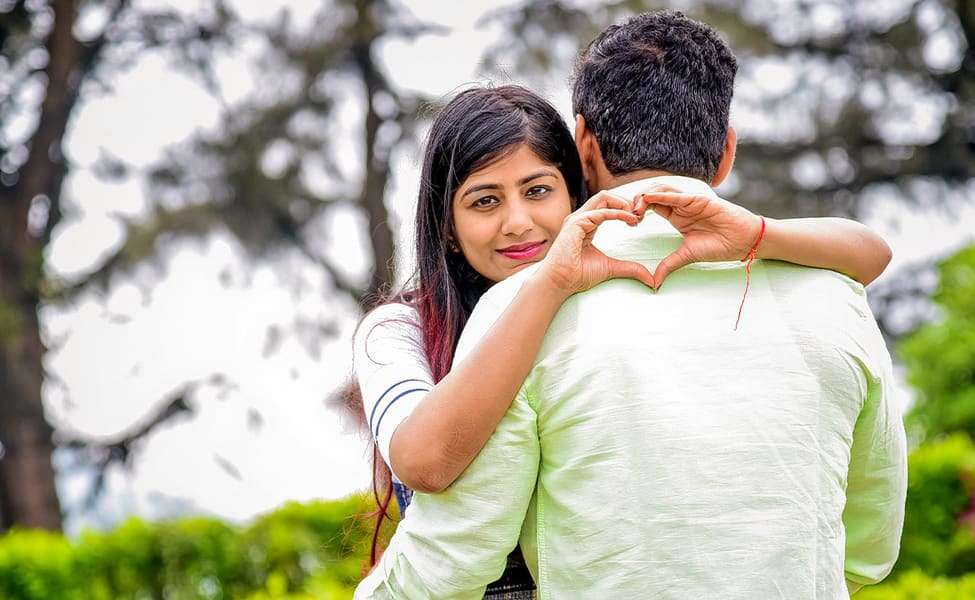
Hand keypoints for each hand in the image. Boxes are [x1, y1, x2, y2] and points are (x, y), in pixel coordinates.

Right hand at [536, 191, 655, 295]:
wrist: (560, 282)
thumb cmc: (578, 276)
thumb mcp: (611, 268)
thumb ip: (630, 269)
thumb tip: (650, 279)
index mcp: (586, 225)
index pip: (607, 206)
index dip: (625, 210)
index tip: (638, 221)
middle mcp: (581, 218)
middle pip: (606, 197)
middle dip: (626, 202)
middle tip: (640, 215)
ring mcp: (577, 219)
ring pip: (603, 197)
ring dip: (623, 203)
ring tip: (636, 215)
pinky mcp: (576, 223)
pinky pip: (601, 211)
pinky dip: (618, 213)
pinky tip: (630, 219)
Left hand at [632, 183, 762, 287]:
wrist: (742, 242)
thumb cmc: (718, 246)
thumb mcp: (686, 256)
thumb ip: (669, 265)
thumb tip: (654, 282)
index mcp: (676, 216)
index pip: (651, 207)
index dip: (637, 211)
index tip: (630, 223)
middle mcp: (681, 206)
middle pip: (653, 196)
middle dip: (637, 202)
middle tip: (628, 215)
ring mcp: (690, 201)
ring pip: (662, 190)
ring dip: (646, 197)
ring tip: (636, 209)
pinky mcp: (700, 200)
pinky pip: (678, 195)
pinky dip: (663, 196)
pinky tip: (650, 199)